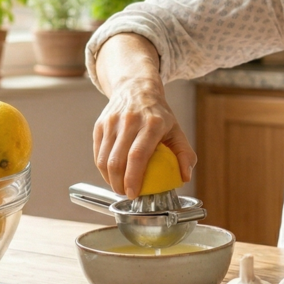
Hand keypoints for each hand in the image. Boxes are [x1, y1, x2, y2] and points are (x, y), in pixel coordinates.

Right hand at [92, 79, 196, 197]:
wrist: (136, 89)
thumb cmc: (158, 115)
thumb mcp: (176, 130)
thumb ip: (185, 154)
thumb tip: (185, 177)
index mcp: (152, 123)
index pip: (138, 155)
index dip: (133, 178)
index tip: (133, 194)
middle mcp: (130, 121)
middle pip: (117, 160)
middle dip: (118, 184)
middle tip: (126, 194)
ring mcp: (113, 121)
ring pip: (104, 158)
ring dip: (109, 179)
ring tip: (118, 187)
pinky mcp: (100, 124)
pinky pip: (97, 153)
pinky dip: (102, 169)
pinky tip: (111, 175)